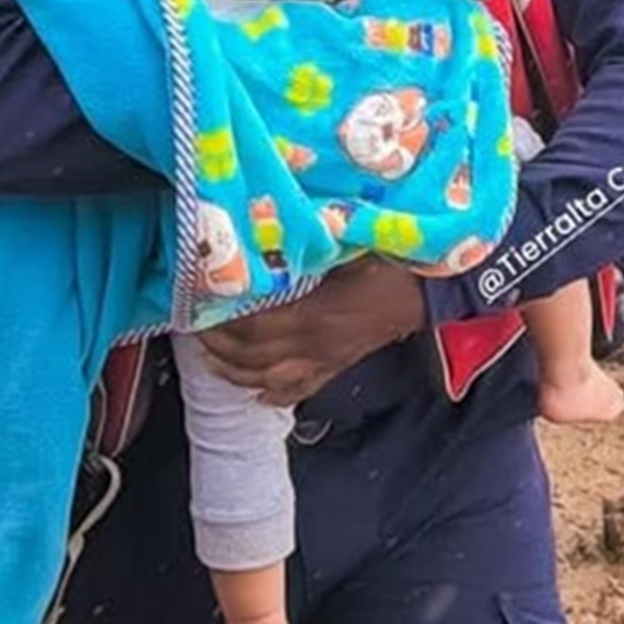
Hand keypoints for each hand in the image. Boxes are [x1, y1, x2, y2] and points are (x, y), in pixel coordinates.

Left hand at [199, 256, 428, 405]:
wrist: (430, 288)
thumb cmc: (390, 261)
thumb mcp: (348, 242)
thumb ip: (308, 242)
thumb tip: (266, 230)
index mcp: (314, 315)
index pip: (254, 327)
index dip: (222, 321)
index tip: (199, 304)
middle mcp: (315, 346)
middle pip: (253, 358)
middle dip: (218, 348)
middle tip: (192, 330)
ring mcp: (327, 360)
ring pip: (269, 379)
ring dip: (235, 372)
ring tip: (209, 359)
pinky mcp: (338, 365)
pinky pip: (300, 387)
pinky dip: (274, 393)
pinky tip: (257, 392)